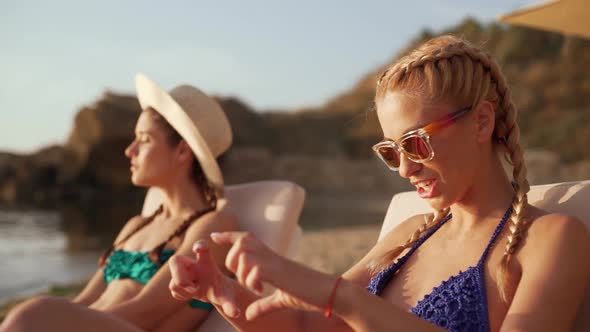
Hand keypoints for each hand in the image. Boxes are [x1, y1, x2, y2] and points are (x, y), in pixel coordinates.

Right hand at [168, 240, 239, 316]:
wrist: (217, 293)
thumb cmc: (223, 290)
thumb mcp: (228, 296)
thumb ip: (230, 303)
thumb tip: (234, 313)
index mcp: (207, 261)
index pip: (202, 246)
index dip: (199, 245)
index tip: (197, 249)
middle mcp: (193, 264)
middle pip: (175, 260)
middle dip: (178, 274)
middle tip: (191, 286)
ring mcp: (184, 272)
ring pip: (173, 278)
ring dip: (183, 288)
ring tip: (195, 291)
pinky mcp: (178, 282)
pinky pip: (173, 289)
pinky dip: (181, 294)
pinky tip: (191, 295)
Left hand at [211, 232, 336, 319]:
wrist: (330, 292)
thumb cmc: (308, 295)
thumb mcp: (281, 300)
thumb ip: (264, 305)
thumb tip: (249, 314)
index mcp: (271, 258)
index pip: (246, 238)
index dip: (228, 236)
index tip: (214, 237)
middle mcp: (271, 255)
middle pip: (240, 242)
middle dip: (232, 260)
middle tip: (243, 278)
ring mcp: (275, 262)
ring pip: (244, 254)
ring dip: (242, 273)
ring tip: (254, 286)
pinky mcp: (279, 273)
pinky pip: (255, 270)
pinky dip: (252, 281)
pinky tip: (260, 290)